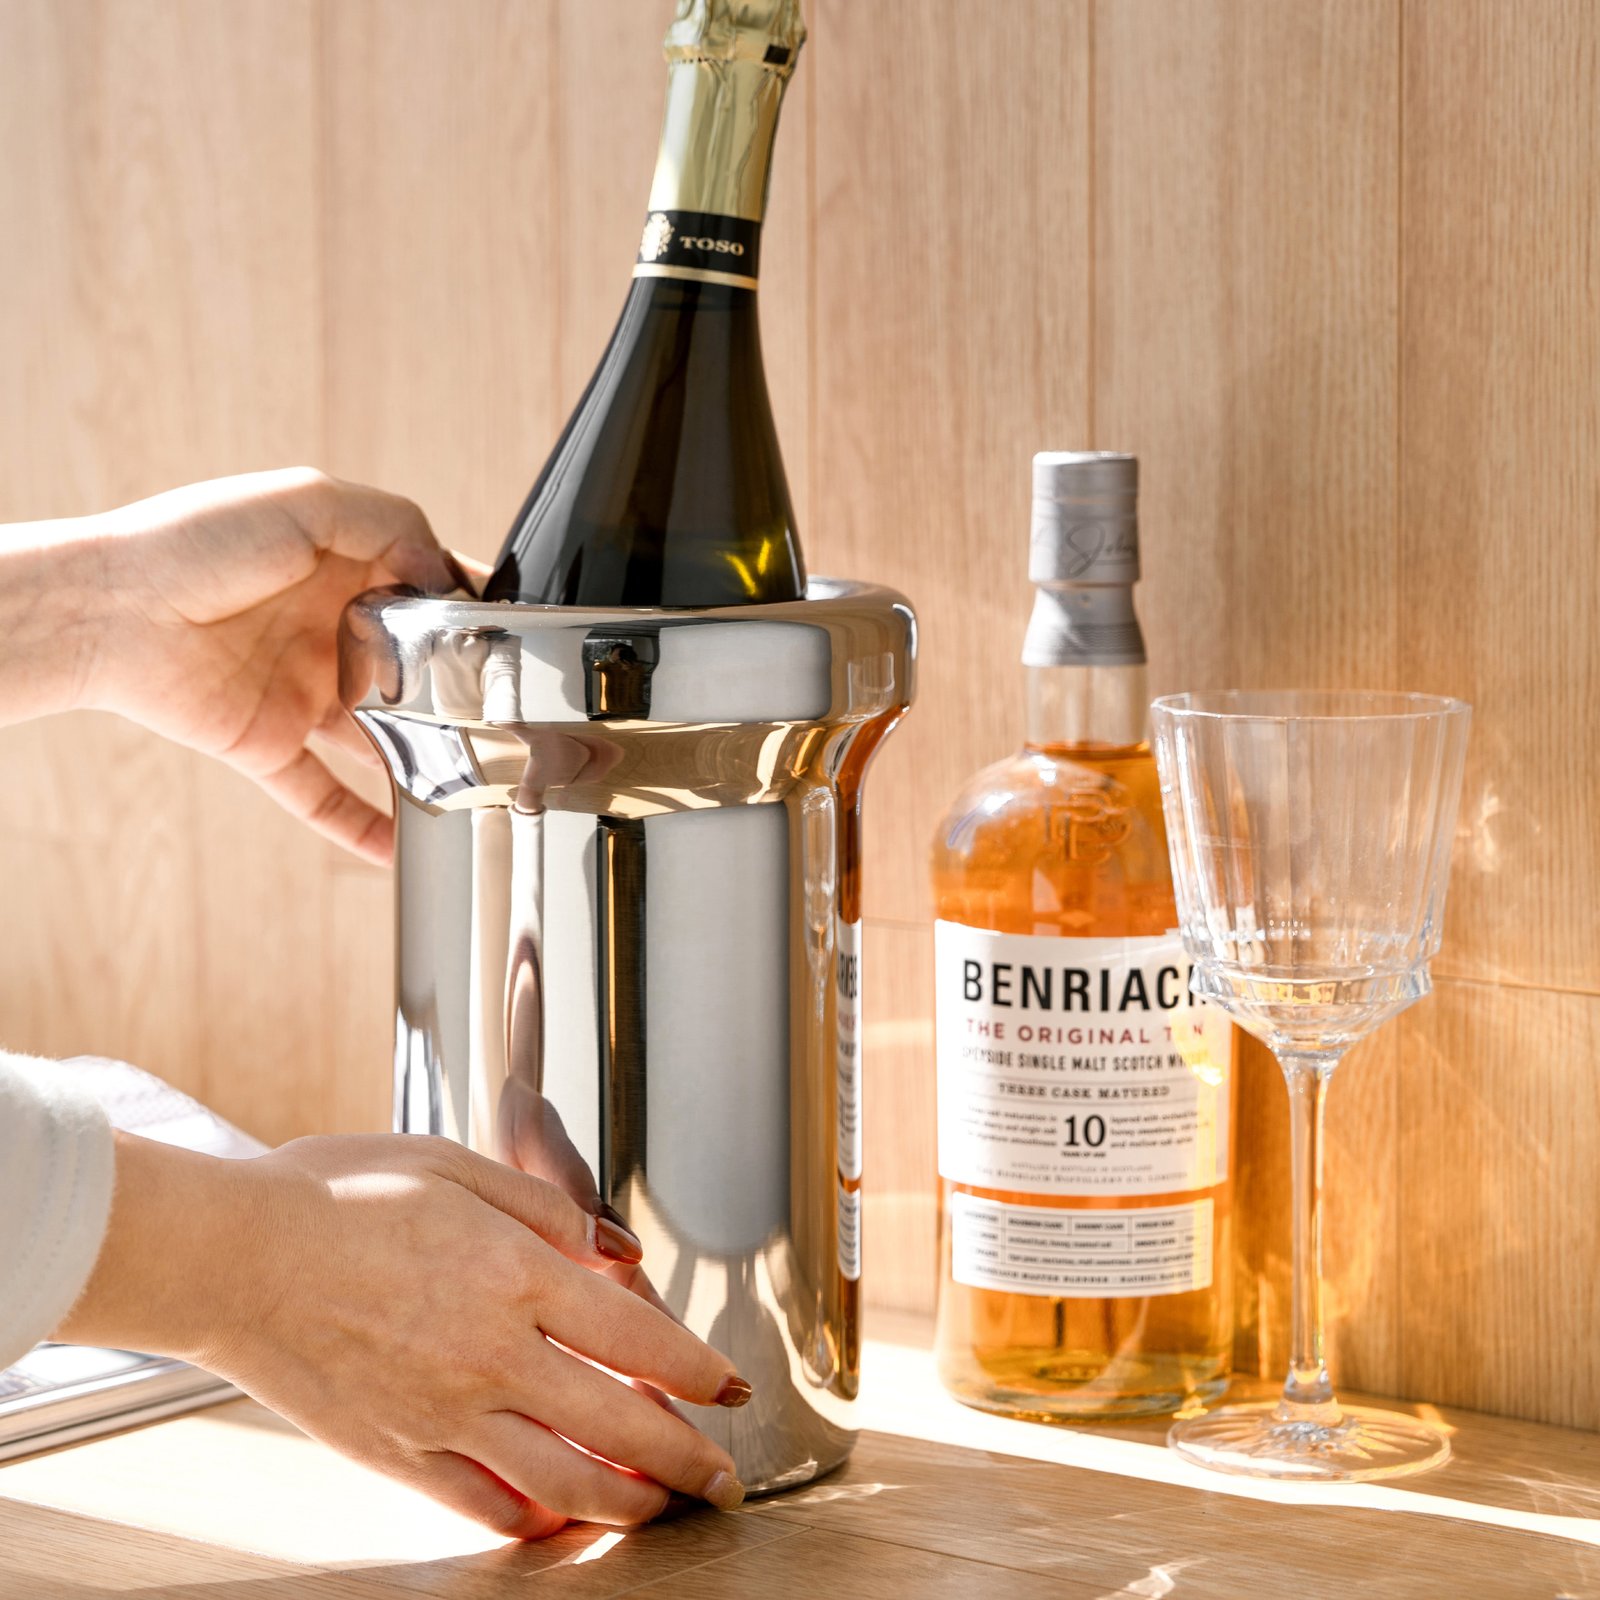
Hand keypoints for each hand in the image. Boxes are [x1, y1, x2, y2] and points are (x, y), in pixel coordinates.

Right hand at [58, 1131, 750, 1537]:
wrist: (232, 1254)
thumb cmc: (337, 1193)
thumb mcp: (457, 1165)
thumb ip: (547, 1209)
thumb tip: (614, 1251)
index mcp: (519, 1275)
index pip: (640, 1339)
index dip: (699, 1371)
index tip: (731, 1390)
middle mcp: (495, 1355)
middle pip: (621, 1426)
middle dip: (687, 1459)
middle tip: (722, 1479)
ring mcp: (447, 1414)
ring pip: (564, 1482)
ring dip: (626, 1502)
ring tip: (659, 1507)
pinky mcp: (399, 1453)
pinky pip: (484, 1506)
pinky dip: (533, 1522)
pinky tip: (555, 1521)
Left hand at [84, 469, 470, 862]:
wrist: (109, 610)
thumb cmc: (195, 544)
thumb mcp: (308, 501)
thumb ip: (391, 524)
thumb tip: (447, 576)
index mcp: (343, 573)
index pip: (427, 594)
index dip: (469, 614)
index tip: (512, 637)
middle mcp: (327, 635)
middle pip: (415, 675)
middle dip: (460, 696)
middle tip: (504, 715)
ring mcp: (301, 693)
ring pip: (381, 740)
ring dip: (425, 764)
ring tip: (475, 786)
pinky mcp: (268, 743)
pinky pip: (320, 795)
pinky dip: (357, 826)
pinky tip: (396, 849)